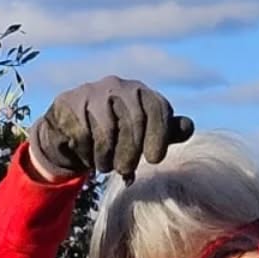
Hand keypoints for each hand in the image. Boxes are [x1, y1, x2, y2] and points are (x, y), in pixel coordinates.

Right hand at [27, 77, 193, 181]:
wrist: (72, 130)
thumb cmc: (115, 135)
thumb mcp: (144, 135)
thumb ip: (166, 133)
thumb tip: (188, 127)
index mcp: (141, 93)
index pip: (157, 109)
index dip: (159, 136)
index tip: (154, 159)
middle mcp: (119, 86)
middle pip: (133, 121)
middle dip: (131, 153)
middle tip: (126, 171)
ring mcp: (93, 93)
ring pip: (107, 131)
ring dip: (107, 158)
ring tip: (106, 165)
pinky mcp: (70, 104)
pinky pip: (83, 136)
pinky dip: (87, 153)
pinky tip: (87, 155)